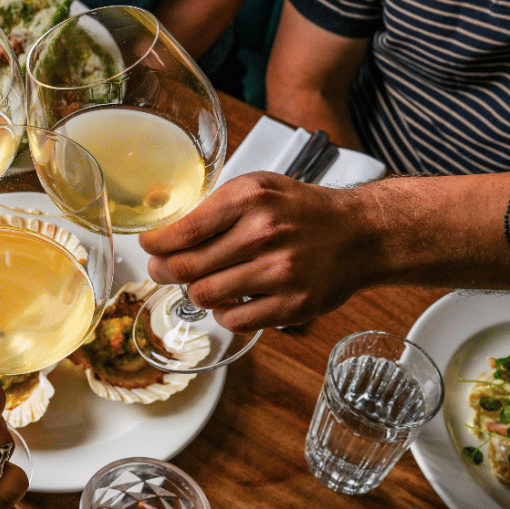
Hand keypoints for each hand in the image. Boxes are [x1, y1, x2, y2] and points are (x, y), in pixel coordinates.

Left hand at [139, 171, 376, 330]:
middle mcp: (263, 234)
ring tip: (201, 281)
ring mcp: (279, 273)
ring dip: (195, 291)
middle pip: (185, 267)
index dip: (155, 244)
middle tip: (162, 269)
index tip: (149, 246)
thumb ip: (210, 203)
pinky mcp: (292, 305)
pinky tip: (229, 300)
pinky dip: (222, 314)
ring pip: (204, 296)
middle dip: (162, 270)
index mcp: (249, 199)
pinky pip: (233, 321)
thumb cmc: (301, 210)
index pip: (182, 230)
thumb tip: (157, 212)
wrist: (360, 234)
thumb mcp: (256, 187)